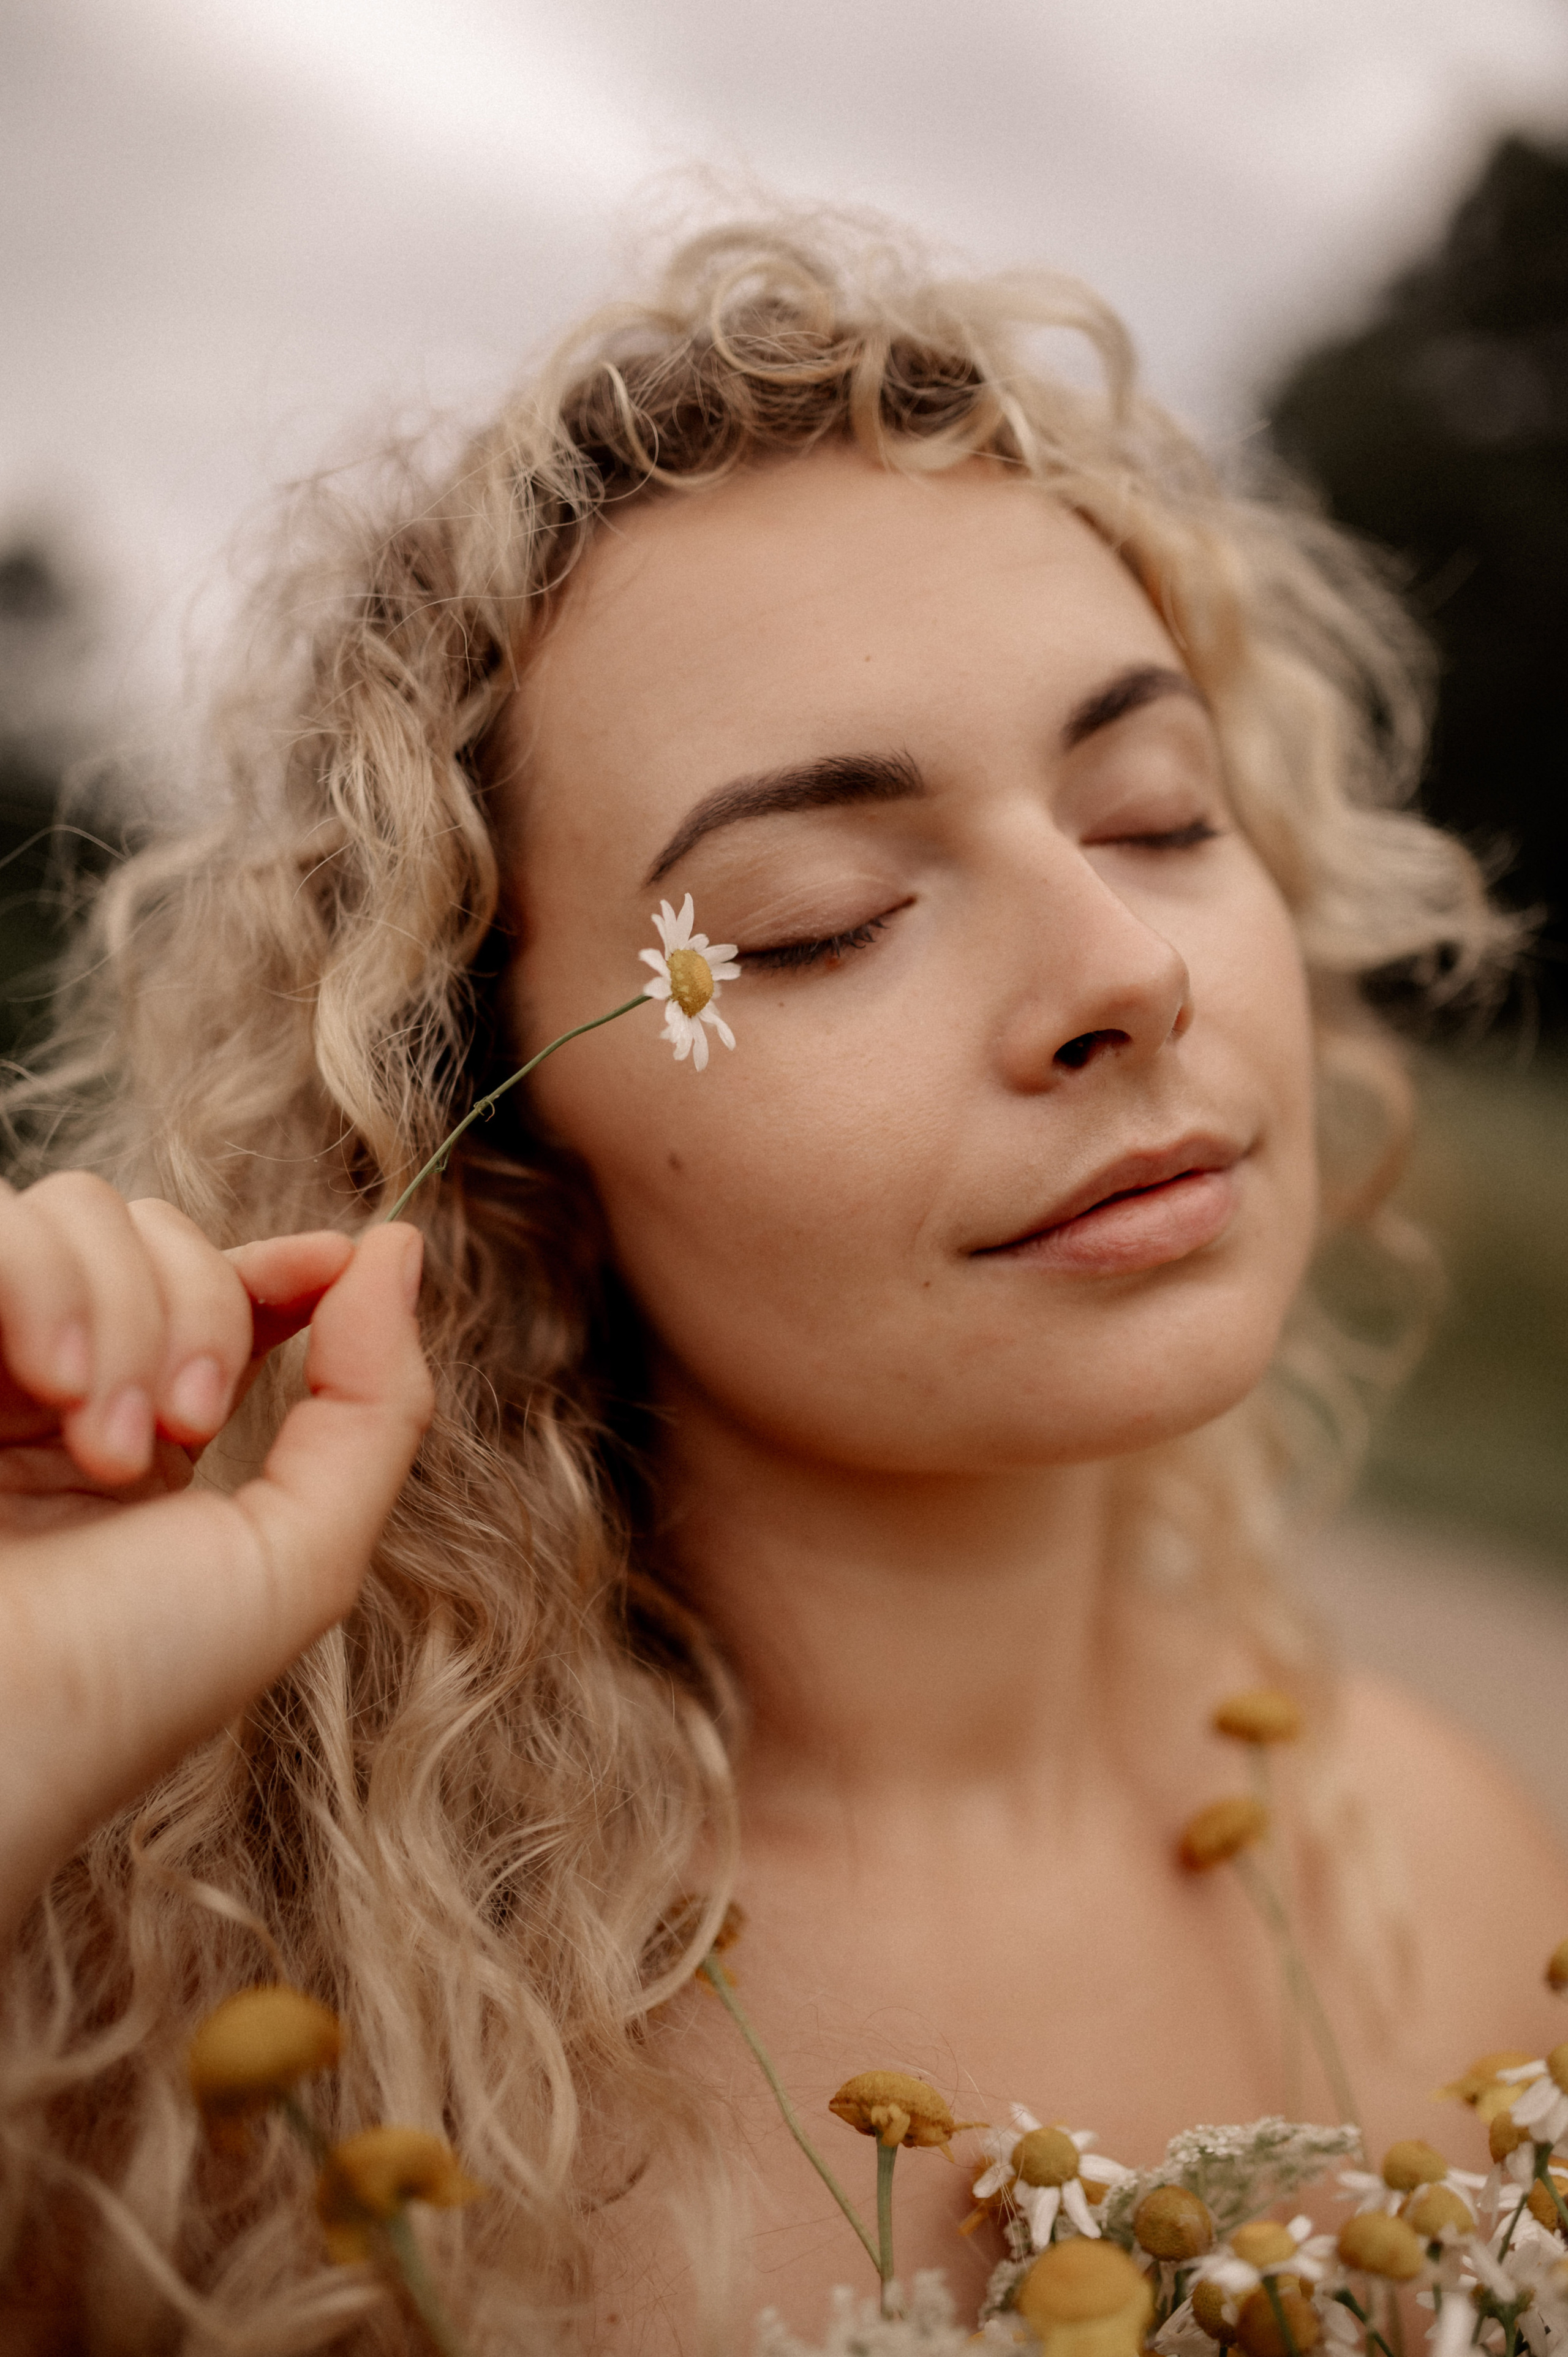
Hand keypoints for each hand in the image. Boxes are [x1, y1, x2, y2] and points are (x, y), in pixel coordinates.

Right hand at [0, 1176, 433, 1938]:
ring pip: (72, 1208)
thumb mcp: (298, 1559)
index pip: (223, 1285)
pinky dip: (35, 1280)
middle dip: (196, 1314)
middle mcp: (54, 1389)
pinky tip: (45, 1384)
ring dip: (122, 1311)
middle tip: (176, 1438)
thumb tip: (399, 1249)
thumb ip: (373, 1404)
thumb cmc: (121, 1686)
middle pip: (156, 1231)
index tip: (325, 1266)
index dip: (279, 1263)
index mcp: (149, 1440)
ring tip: (100, 1446)